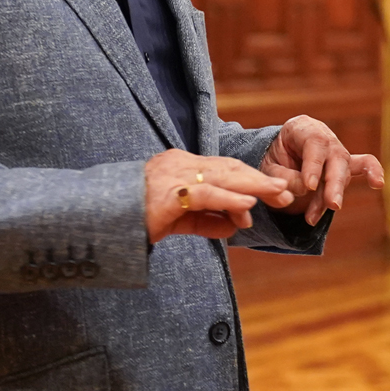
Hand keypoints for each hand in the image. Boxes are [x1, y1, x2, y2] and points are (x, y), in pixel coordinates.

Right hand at [144, 150, 292, 243]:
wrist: (102, 223)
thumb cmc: (137, 219)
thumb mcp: (179, 219)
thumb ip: (206, 220)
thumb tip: (234, 226)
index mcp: (182, 165)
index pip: (225, 168)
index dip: (253, 179)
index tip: (277, 189)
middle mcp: (180, 164)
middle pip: (230, 169)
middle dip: (261, 181)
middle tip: (287, 191)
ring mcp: (173, 176)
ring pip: (222, 177)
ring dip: (254, 187)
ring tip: (278, 194)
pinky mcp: (167, 195)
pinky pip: (204, 195)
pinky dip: (229, 200)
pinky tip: (248, 206)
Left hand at [261, 116, 384, 222]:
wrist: (276, 161)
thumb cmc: (271, 161)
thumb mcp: (267, 168)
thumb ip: (282, 177)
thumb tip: (306, 188)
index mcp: (302, 127)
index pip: (314, 144)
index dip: (314, 165)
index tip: (309, 186)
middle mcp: (323, 136)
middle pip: (336, 157)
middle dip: (334, 183)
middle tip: (332, 204)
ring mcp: (336, 150)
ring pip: (341, 173)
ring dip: (330, 197)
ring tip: (312, 217)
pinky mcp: (345, 165)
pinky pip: (364, 164)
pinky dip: (372, 172)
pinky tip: (378, 183)